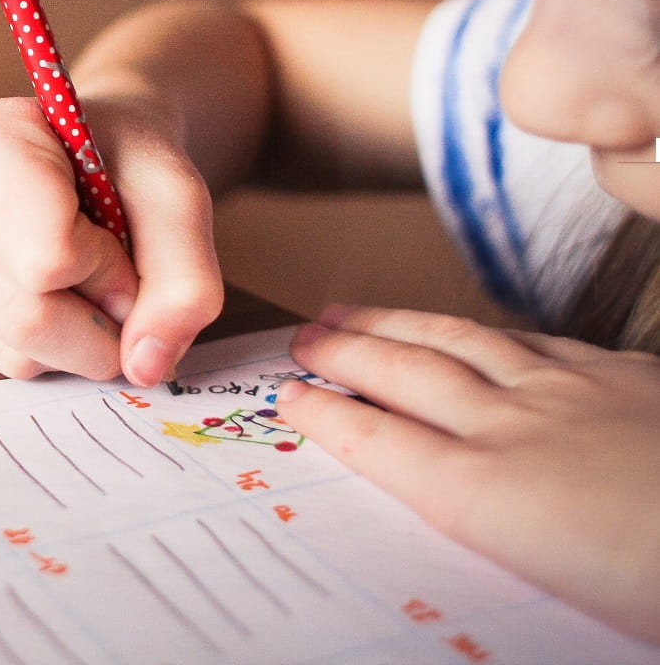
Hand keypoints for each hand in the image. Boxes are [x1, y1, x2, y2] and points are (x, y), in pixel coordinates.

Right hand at [0, 96, 221, 385]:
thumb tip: (145, 366)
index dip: (108, 269)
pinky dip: (46, 346)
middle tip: (120, 281)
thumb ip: (185, 279)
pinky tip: (49, 291)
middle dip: (98, 322)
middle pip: (23, 317)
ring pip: (10, 352)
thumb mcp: (178, 199)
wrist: (93, 154)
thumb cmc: (127, 163)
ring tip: (83, 276)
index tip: (121, 236)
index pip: (46, 258)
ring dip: (76, 339)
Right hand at [275, 304, 659, 644]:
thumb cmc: (659, 587)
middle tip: (305, 336)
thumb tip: (452, 516)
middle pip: (408, 376)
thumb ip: (494, 542)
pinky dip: (480, 331)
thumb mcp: (562, 600)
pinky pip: (528, 340)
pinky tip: (469, 329)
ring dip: (396, 325)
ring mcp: (567, 392)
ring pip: (458, 342)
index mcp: (492, 497)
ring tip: (354, 311)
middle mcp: (515, 430)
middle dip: (347, 352)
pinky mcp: (617, 375)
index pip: (384, 444)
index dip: (330, 415)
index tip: (289, 396)